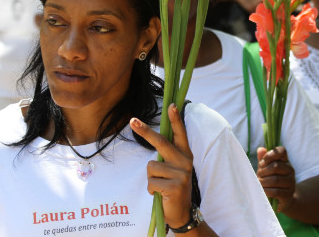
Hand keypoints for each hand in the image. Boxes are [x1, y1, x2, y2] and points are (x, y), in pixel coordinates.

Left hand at [130, 104, 193, 229]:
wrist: (181, 212)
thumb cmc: (173, 186)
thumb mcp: (174, 168)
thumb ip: (168, 154)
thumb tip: (156, 138)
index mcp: (185, 154)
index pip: (180, 134)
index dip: (176, 119)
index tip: (172, 105)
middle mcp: (185, 161)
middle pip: (161, 142)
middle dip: (145, 131)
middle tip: (132, 121)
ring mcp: (182, 174)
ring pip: (151, 167)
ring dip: (150, 178)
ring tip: (161, 186)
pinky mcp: (175, 186)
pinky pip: (151, 182)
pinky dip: (151, 190)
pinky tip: (161, 194)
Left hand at [256, 146, 295, 212]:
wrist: (281, 200)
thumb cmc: (270, 182)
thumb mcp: (265, 170)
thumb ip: (263, 160)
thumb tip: (260, 149)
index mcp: (285, 161)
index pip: (282, 150)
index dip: (270, 154)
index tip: (262, 162)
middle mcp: (290, 170)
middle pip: (276, 166)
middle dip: (263, 171)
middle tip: (258, 176)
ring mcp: (291, 183)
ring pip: (275, 180)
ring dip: (263, 182)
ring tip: (259, 184)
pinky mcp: (289, 195)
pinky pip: (276, 191)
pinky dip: (266, 191)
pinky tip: (263, 192)